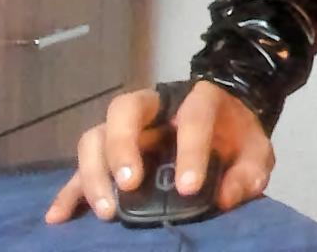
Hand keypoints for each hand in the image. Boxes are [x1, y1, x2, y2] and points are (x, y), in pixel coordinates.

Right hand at [44, 82, 273, 223]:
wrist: (227, 123)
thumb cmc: (239, 136)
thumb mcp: (257, 152)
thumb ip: (249, 171)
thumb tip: (225, 198)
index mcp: (199, 100)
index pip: (193, 118)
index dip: (190, 152)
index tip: (188, 188)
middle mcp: (157, 108)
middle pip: (125, 110)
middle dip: (122, 146)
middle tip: (129, 185)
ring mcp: (128, 129)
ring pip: (96, 136)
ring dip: (94, 172)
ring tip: (107, 211)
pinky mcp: (110, 153)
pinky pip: (80, 168)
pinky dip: (68, 192)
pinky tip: (58, 217)